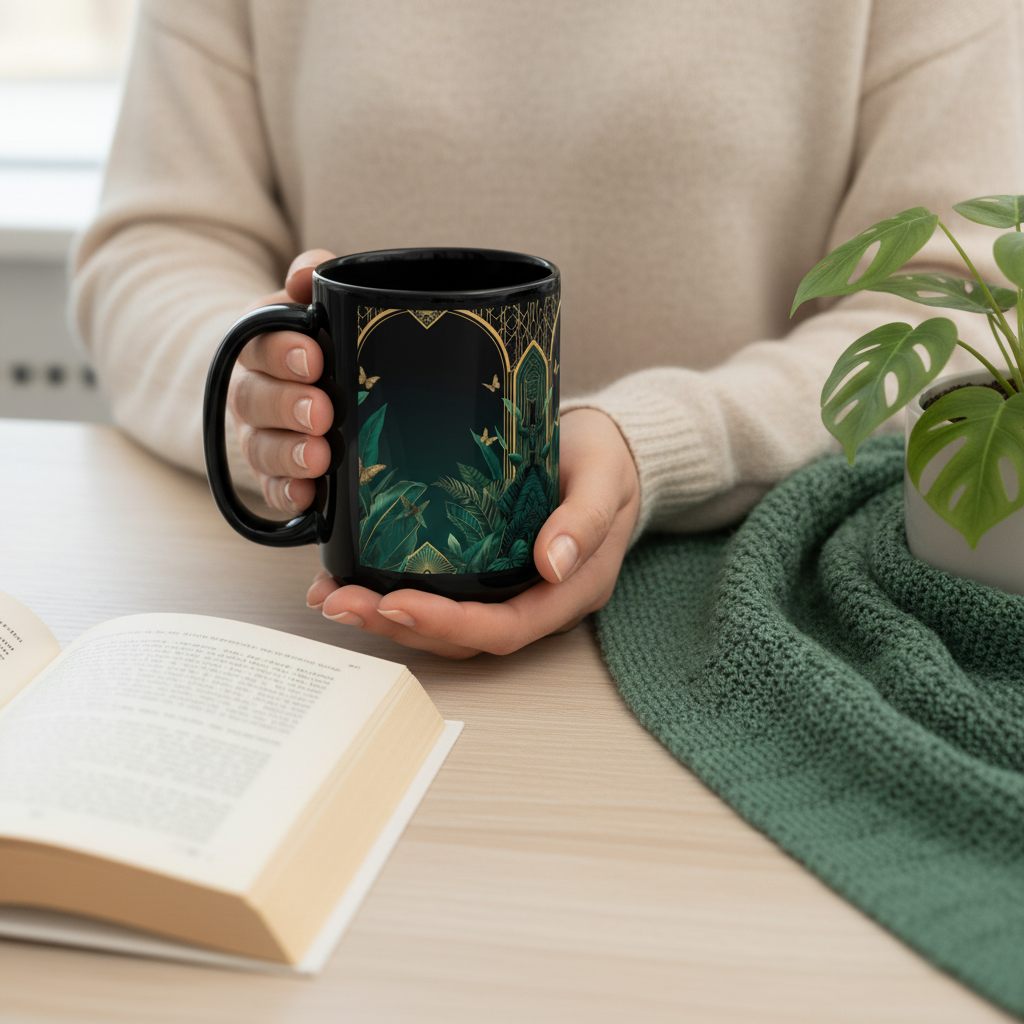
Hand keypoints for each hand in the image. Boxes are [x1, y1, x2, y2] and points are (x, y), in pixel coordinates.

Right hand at [227, 248, 337, 510]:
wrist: (305, 382)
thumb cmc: (316, 341)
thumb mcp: (310, 304)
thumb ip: (311, 281)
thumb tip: (309, 271)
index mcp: (260, 344)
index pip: (258, 343)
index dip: (281, 351)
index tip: (314, 357)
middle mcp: (251, 392)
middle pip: (254, 400)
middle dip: (286, 406)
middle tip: (321, 412)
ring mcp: (259, 436)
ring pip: (260, 448)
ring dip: (289, 454)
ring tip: (319, 458)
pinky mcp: (274, 475)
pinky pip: (272, 489)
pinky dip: (287, 494)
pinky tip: (307, 498)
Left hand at [307, 408, 640, 657]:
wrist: (609, 450)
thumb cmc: (609, 462)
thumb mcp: (607, 479)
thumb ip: (585, 520)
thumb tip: (553, 564)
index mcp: (571, 591)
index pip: (507, 626)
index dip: (451, 623)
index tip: (396, 603)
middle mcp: (538, 601)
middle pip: (466, 636)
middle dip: (400, 626)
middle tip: (340, 601)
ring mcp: (512, 590)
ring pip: (448, 623)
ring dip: (388, 617)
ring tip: (333, 595)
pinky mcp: (490, 572)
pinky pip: (444, 595)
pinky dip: (396, 592)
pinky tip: (353, 575)